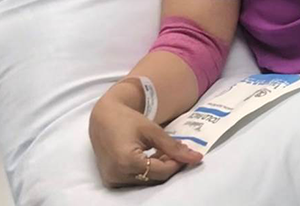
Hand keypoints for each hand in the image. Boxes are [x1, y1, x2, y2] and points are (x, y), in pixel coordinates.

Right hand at [88, 94, 202, 187]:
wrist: (102, 119)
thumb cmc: (127, 120)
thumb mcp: (152, 130)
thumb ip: (173, 146)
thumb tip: (196, 158)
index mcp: (126, 161)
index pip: (161, 171)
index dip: (176, 164)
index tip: (186, 154)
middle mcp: (117, 174)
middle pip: (154, 178)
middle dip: (168, 166)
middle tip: (176, 152)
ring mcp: (112, 179)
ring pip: (145, 181)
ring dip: (158, 169)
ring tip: (162, 152)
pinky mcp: (110, 180)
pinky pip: (135, 180)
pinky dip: (146, 171)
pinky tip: (151, 157)